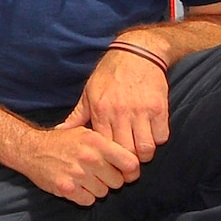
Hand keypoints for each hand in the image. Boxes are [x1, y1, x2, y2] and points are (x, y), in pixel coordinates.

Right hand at [15, 120, 140, 205]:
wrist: (31, 149)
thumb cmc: (59, 142)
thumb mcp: (85, 133)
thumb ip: (107, 145)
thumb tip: (130, 159)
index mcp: (96, 142)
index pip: (130, 162)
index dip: (131, 171)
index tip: (127, 173)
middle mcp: (89, 157)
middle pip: (118, 181)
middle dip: (110, 180)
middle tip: (99, 174)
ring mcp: (78, 174)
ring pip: (103, 193)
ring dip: (96, 189)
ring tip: (84, 178)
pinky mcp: (67, 188)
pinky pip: (88, 200)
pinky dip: (84, 196)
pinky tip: (76, 185)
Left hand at [62, 41, 171, 162]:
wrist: (137, 53)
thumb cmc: (109, 75)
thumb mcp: (88, 93)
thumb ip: (76, 116)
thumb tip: (59, 132)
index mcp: (100, 110)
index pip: (105, 146)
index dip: (108, 160)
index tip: (111, 165)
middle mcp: (121, 112)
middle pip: (127, 152)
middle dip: (128, 164)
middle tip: (128, 167)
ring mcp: (142, 110)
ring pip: (146, 148)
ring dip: (144, 153)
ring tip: (140, 152)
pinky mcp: (160, 108)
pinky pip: (161, 136)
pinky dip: (157, 140)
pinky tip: (151, 136)